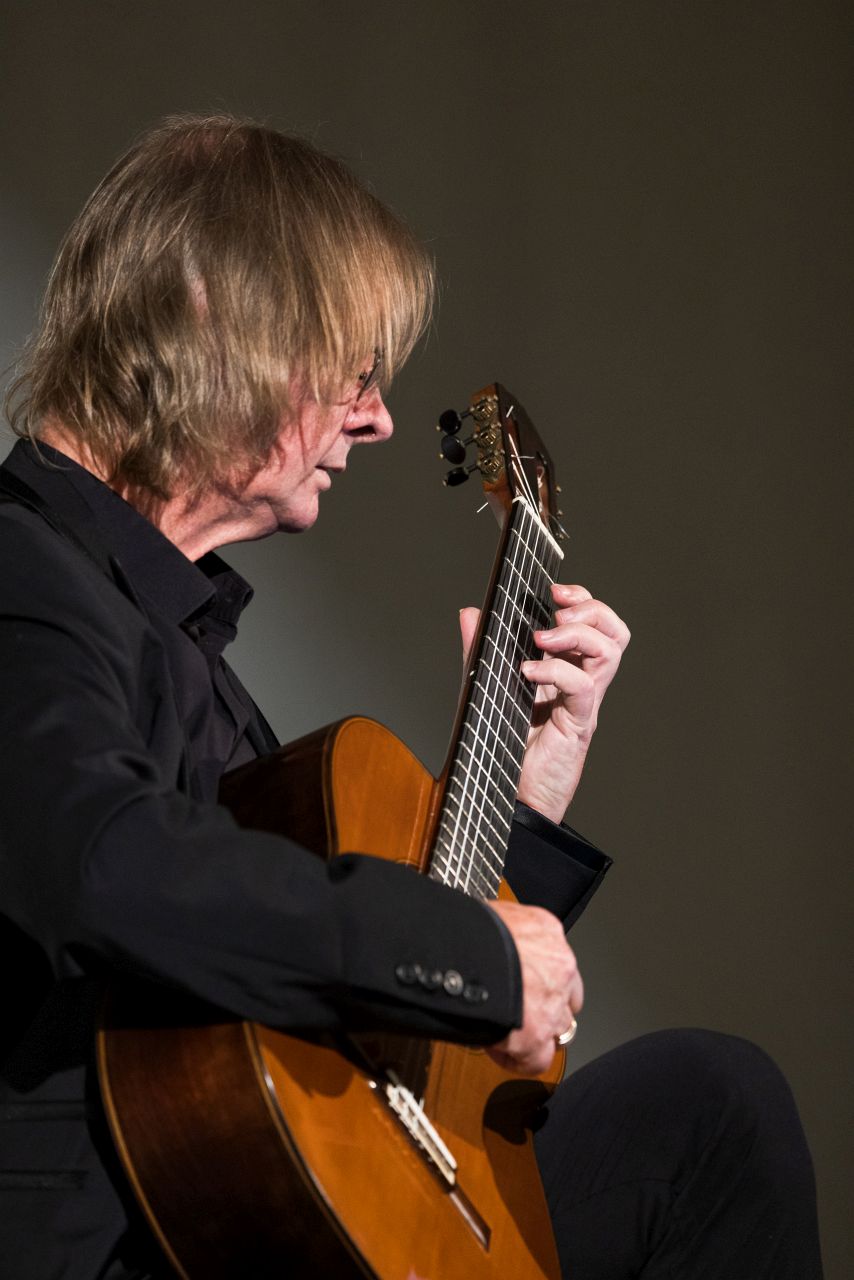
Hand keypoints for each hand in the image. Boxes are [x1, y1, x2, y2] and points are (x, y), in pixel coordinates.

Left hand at [460, 585, 629, 822]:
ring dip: (578, 634)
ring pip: (610, 652)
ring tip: (541, 639)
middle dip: (590, 608)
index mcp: (564, 669)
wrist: (507, 798)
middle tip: (556, 612)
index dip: (582, 599)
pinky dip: (556, 671)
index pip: (593, 622)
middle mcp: (581, 683)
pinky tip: (528, 672)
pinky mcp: (578, 725)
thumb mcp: (484, 688)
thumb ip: (479, 651)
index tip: (553, 590)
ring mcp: (583, 703)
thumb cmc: (500, 747)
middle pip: (614, 631)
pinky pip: (583, 687)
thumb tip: (470, 612)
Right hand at [485, 899, 582, 1074]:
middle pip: (567, 994)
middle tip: (520, 1007)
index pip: (555, 957)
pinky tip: (501, 1050)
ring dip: (538, 1031)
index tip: (519, 980)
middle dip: (547, 1004)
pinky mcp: (536, 1035)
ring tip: (510, 1030)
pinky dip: (521, 1060)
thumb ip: (500, 929)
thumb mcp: (492, 913)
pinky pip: (539, 1060)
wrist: (463, 950)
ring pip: (561, 1027)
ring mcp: (552, 1003)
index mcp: (546, 930)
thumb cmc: (469, 926)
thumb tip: (483, 935)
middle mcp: (558, 966)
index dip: (536, 973)